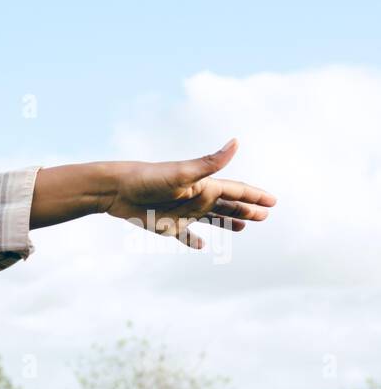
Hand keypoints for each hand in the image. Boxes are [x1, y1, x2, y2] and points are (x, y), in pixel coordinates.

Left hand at [102, 139, 276, 249]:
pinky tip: (202, 246)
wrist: (116, 189)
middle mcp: (196, 198)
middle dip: (247, 209)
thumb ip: (210, 162)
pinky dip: (194, 240)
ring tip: (244, 227)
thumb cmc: (148, 179)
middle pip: (228, 205)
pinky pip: (185, 236)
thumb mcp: (182, 173)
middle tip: (266, 216)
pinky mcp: (167, 226)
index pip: (237, 191)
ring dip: (228, 222)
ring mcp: (183, 213)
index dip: (255, 196)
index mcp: (204, 186)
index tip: (273, 202)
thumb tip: (236, 142)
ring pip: (212, 219)